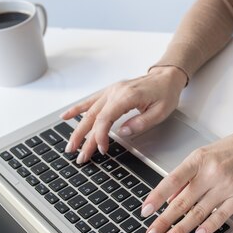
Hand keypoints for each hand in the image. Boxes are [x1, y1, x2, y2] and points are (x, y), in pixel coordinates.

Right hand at [61, 66, 187, 160]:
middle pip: (94, 117)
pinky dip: (77, 109)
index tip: (101, 149)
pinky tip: (66, 116)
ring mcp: (111, 91)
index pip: (106, 118)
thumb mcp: (161, 111)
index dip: (101, 135)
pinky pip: (91, 101)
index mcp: (127, 96)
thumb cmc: (165, 93)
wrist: (166, 77)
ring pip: (89, 111)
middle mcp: (115, 92)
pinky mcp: (111, 92)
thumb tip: (123, 133)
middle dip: (84, 138)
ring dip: (78, 129)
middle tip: (79, 155)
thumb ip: (141, 123)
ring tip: (71, 144)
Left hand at [141, 124, 232, 232]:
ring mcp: (227, 185)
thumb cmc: (231, 150)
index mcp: (199, 160)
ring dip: (180, 229)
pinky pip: (221, 216)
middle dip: (164, 221)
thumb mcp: (203, 155)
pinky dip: (208, 227)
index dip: (156, 197)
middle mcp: (212, 172)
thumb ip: (185, 176)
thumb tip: (168, 199)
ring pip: (199, 212)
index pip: (172, 180)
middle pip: (182, 201)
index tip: (145, 211)